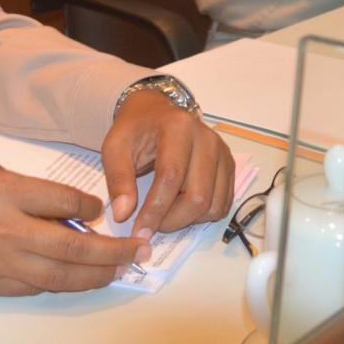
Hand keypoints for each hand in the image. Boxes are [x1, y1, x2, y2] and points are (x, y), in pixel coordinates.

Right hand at [0, 164, 141, 295]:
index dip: (91, 206)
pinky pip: (32, 287)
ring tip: (115, 272)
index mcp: (6, 193)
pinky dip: (57, 283)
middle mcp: (7, 230)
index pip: (64, 201)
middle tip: (137, 253)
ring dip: (93, 276)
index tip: (103, 210)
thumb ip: (29, 192)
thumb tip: (72, 208)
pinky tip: (70, 279)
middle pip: (73, 247)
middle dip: (111, 252)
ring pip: (59, 276)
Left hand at [101, 89, 234, 241]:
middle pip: (198, 196)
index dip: (155, 210)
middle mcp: (207, 138)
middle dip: (173, 220)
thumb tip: (123, 214)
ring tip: (165, 211)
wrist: (155, 113)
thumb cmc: (135, 130)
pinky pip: (223, 204)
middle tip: (152, 224)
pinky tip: (181, 206)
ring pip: (213, 205)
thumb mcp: (115, 147)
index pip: (171, 177)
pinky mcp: (229, 166)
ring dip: (187, 219)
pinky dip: (202, 215)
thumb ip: (118, 179)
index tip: (139, 231)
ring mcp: (222, 153)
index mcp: (178, 127)